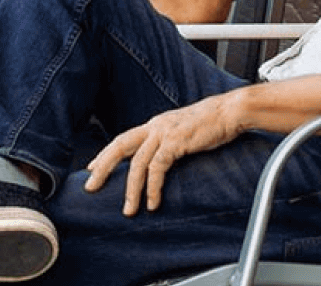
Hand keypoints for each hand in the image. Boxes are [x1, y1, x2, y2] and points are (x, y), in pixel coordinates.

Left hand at [82, 95, 243, 215]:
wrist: (230, 111)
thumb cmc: (211, 123)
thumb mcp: (183, 131)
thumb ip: (169, 142)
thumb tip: (162, 159)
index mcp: (154, 124)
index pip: (123, 139)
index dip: (105, 154)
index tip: (91, 168)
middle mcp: (155, 126)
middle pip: (119, 146)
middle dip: (102, 167)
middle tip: (90, 186)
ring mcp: (164, 133)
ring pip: (137, 163)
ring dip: (131, 189)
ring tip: (128, 209)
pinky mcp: (176, 141)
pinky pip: (158, 168)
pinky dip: (153, 187)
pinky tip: (153, 202)